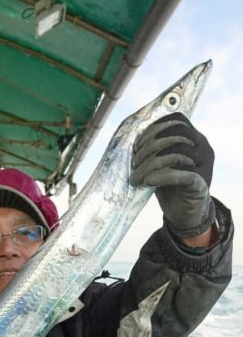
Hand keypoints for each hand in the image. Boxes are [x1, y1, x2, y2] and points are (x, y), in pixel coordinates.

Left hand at [131, 113, 214, 238]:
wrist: (183, 215)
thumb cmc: (170, 187)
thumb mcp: (160, 164)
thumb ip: (152, 151)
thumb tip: (132, 144)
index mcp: (194, 138)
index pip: (176, 121)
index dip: (154, 130)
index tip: (137, 146)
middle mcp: (202, 148)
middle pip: (176, 135)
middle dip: (150, 147)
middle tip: (134, 164)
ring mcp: (204, 165)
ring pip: (177, 154)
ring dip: (151, 164)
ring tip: (137, 177)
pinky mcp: (201, 184)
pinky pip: (183, 174)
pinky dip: (162, 176)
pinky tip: (148, 181)